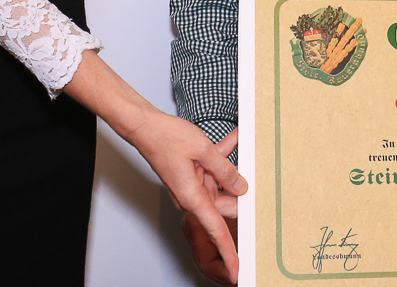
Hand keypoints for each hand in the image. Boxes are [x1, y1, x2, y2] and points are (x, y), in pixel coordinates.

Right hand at [124, 116, 245, 282]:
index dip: (228, 252)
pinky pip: (212, 168)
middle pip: (223, 202)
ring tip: (240, 143)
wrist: (144, 126)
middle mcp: (191, 196)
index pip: (215, 230)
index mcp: (192, 197)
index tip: (237, 270)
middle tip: (252, 171)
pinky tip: (234, 139)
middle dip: (237, 187)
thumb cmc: (165, 138)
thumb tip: (240, 186)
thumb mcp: (202, 149)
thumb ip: (224, 169)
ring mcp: (191, 185)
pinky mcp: (191, 174)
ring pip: (220, 182)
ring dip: (228, 165)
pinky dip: (221, 156)